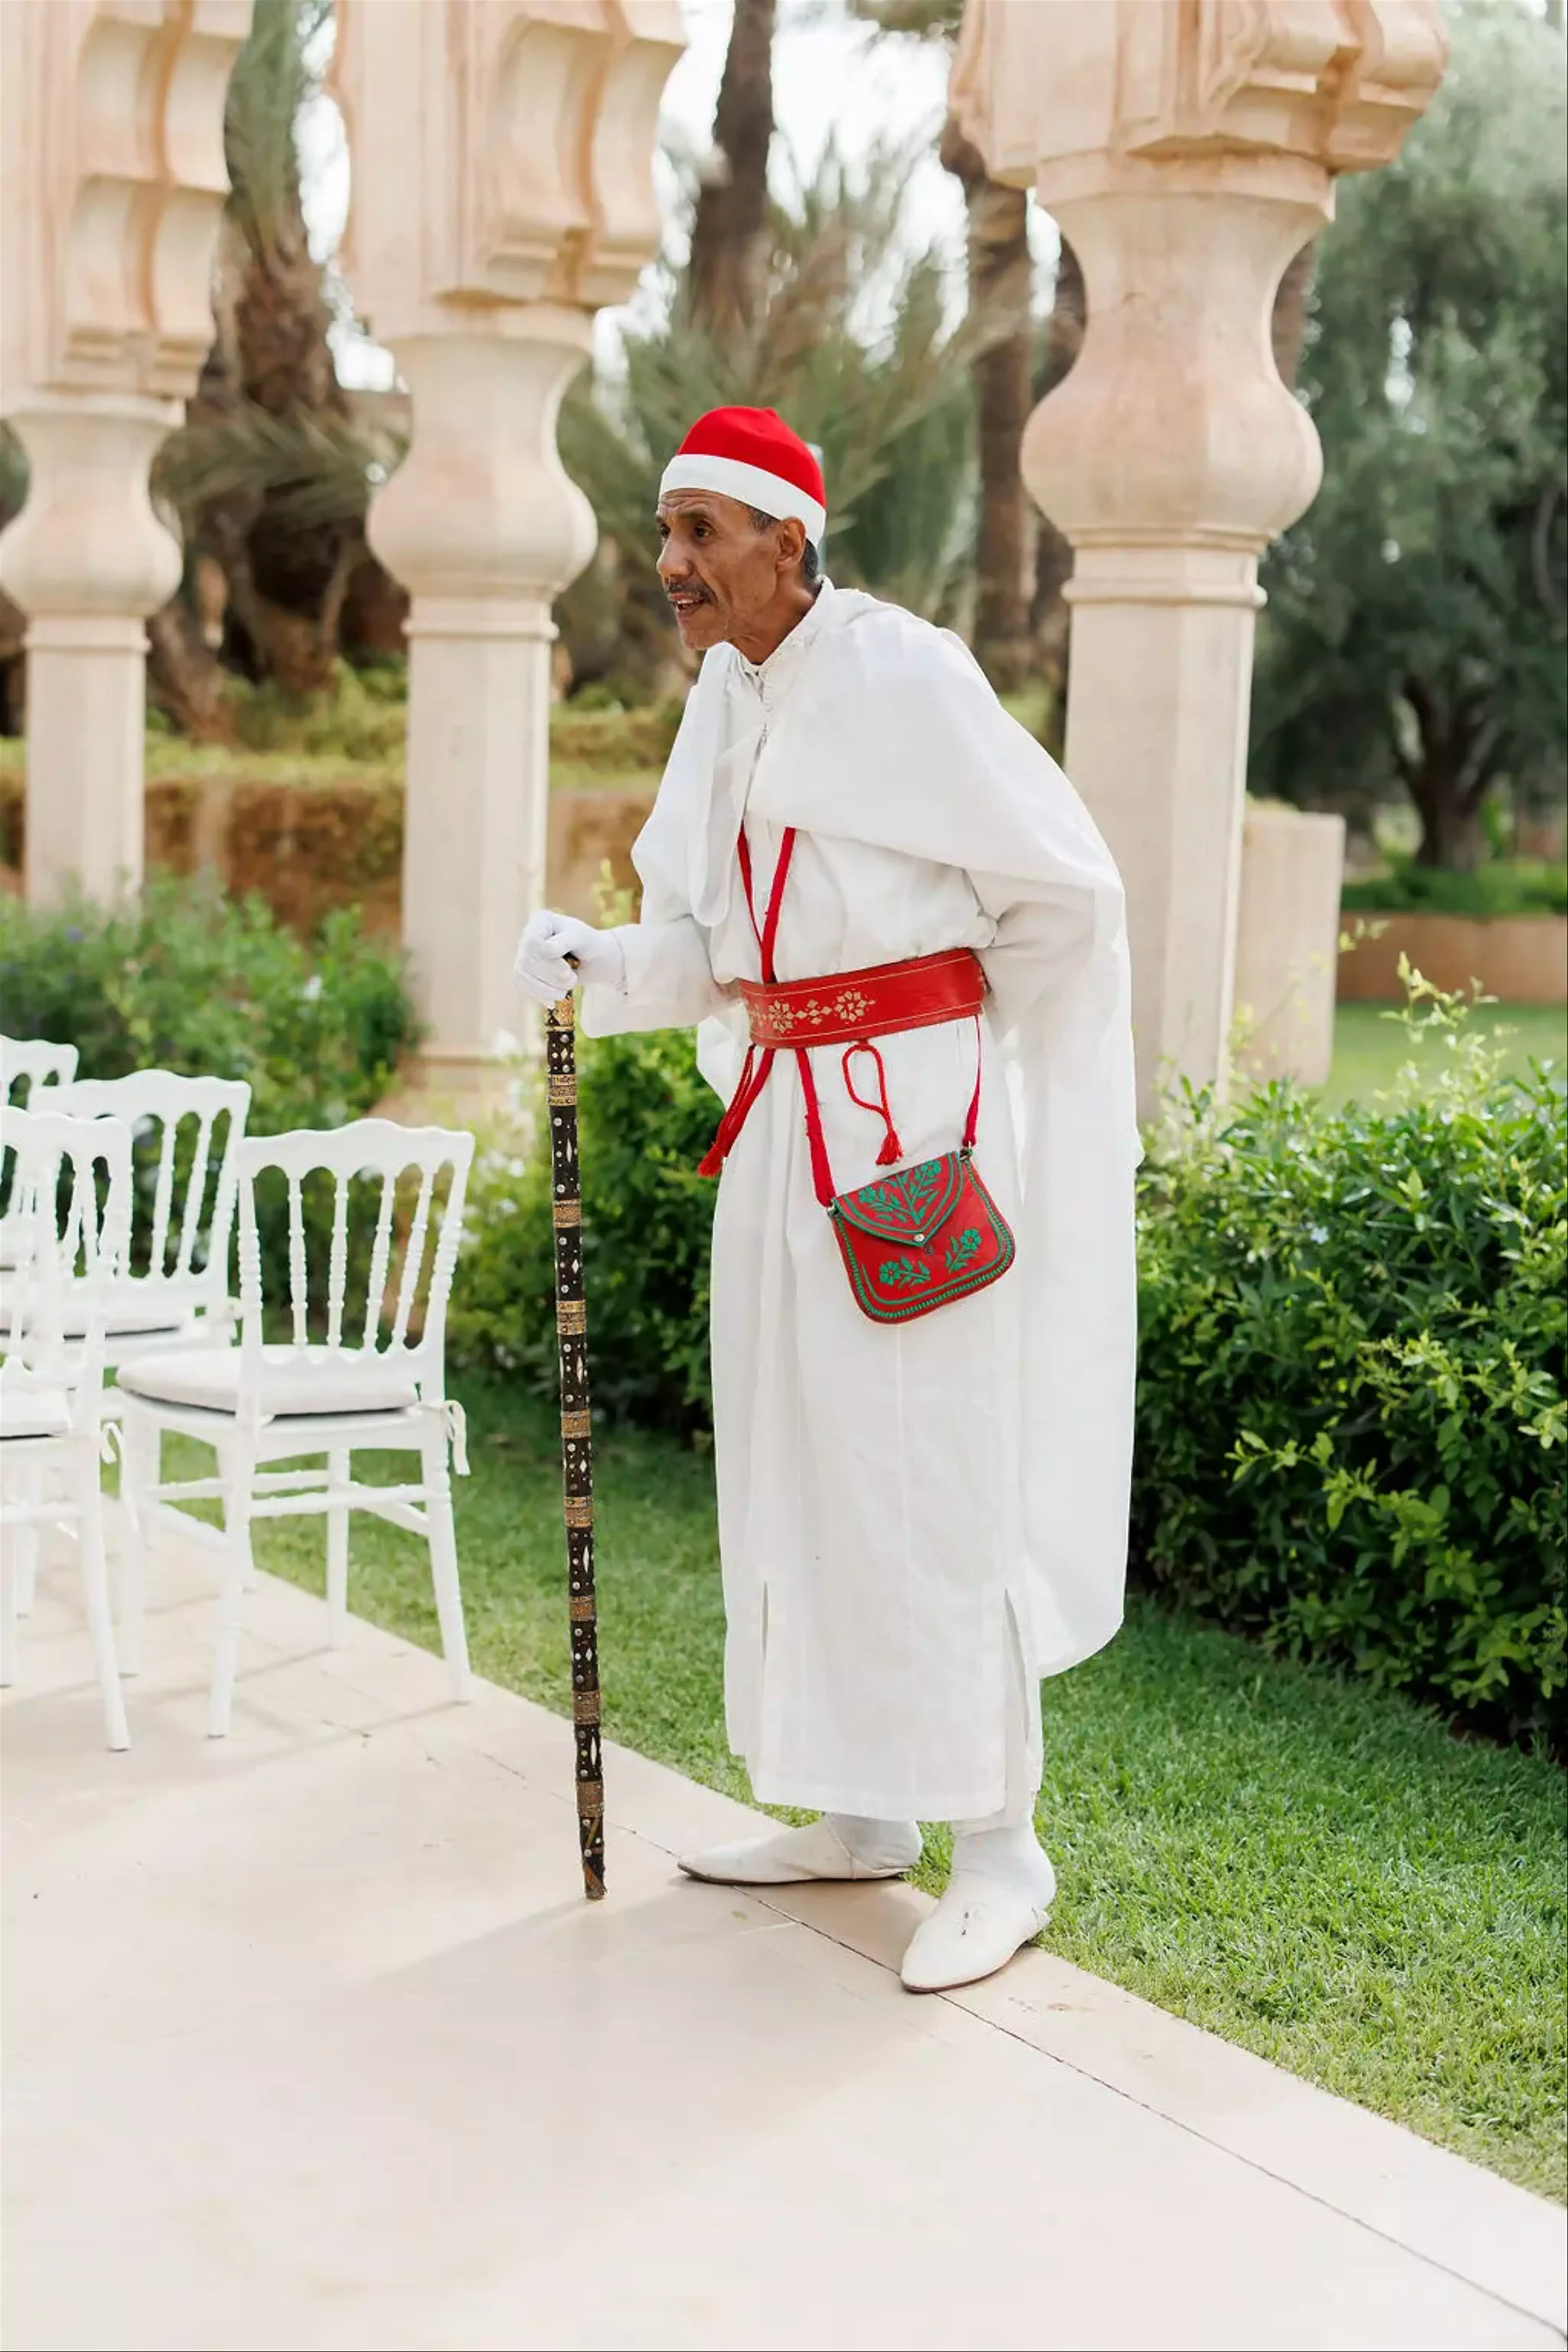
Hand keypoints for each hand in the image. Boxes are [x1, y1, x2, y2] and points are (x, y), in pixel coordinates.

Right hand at [511, 910, 625, 1006]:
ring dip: (544, 989)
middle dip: (550, 977)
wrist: (594, 959)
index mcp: (541, 921)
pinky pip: (522, 984)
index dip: (548, 962)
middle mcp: (528, 934)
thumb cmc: (589, 945)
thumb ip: (564, 941)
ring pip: (521, 974)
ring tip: (564, 993)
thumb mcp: (582, 939)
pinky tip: (552, 1002)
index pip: (533, 943)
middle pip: (526, 960)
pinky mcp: (525, 970)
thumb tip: (545, 950)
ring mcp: (524, 952)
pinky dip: (538, 995)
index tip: (568, 971)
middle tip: (572, 982)